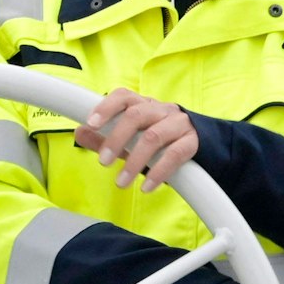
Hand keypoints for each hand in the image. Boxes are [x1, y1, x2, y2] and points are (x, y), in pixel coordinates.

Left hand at [72, 88, 198, 191]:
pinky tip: (147, 187)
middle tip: (103, 162)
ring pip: (153, 136)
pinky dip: (158, 172)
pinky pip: (174, 155)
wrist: (203, 143)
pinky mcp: (192, 141)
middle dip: (116, 139)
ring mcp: (178, 123)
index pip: (124, 96)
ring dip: (134, 162)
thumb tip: (80, 132)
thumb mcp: (130, 138)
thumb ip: (105, 136)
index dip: (106, 107)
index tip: (91, 123)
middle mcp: (161, 109)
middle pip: (136, 116)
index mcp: (143, 104)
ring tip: (121, 182)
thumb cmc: (159, 139)